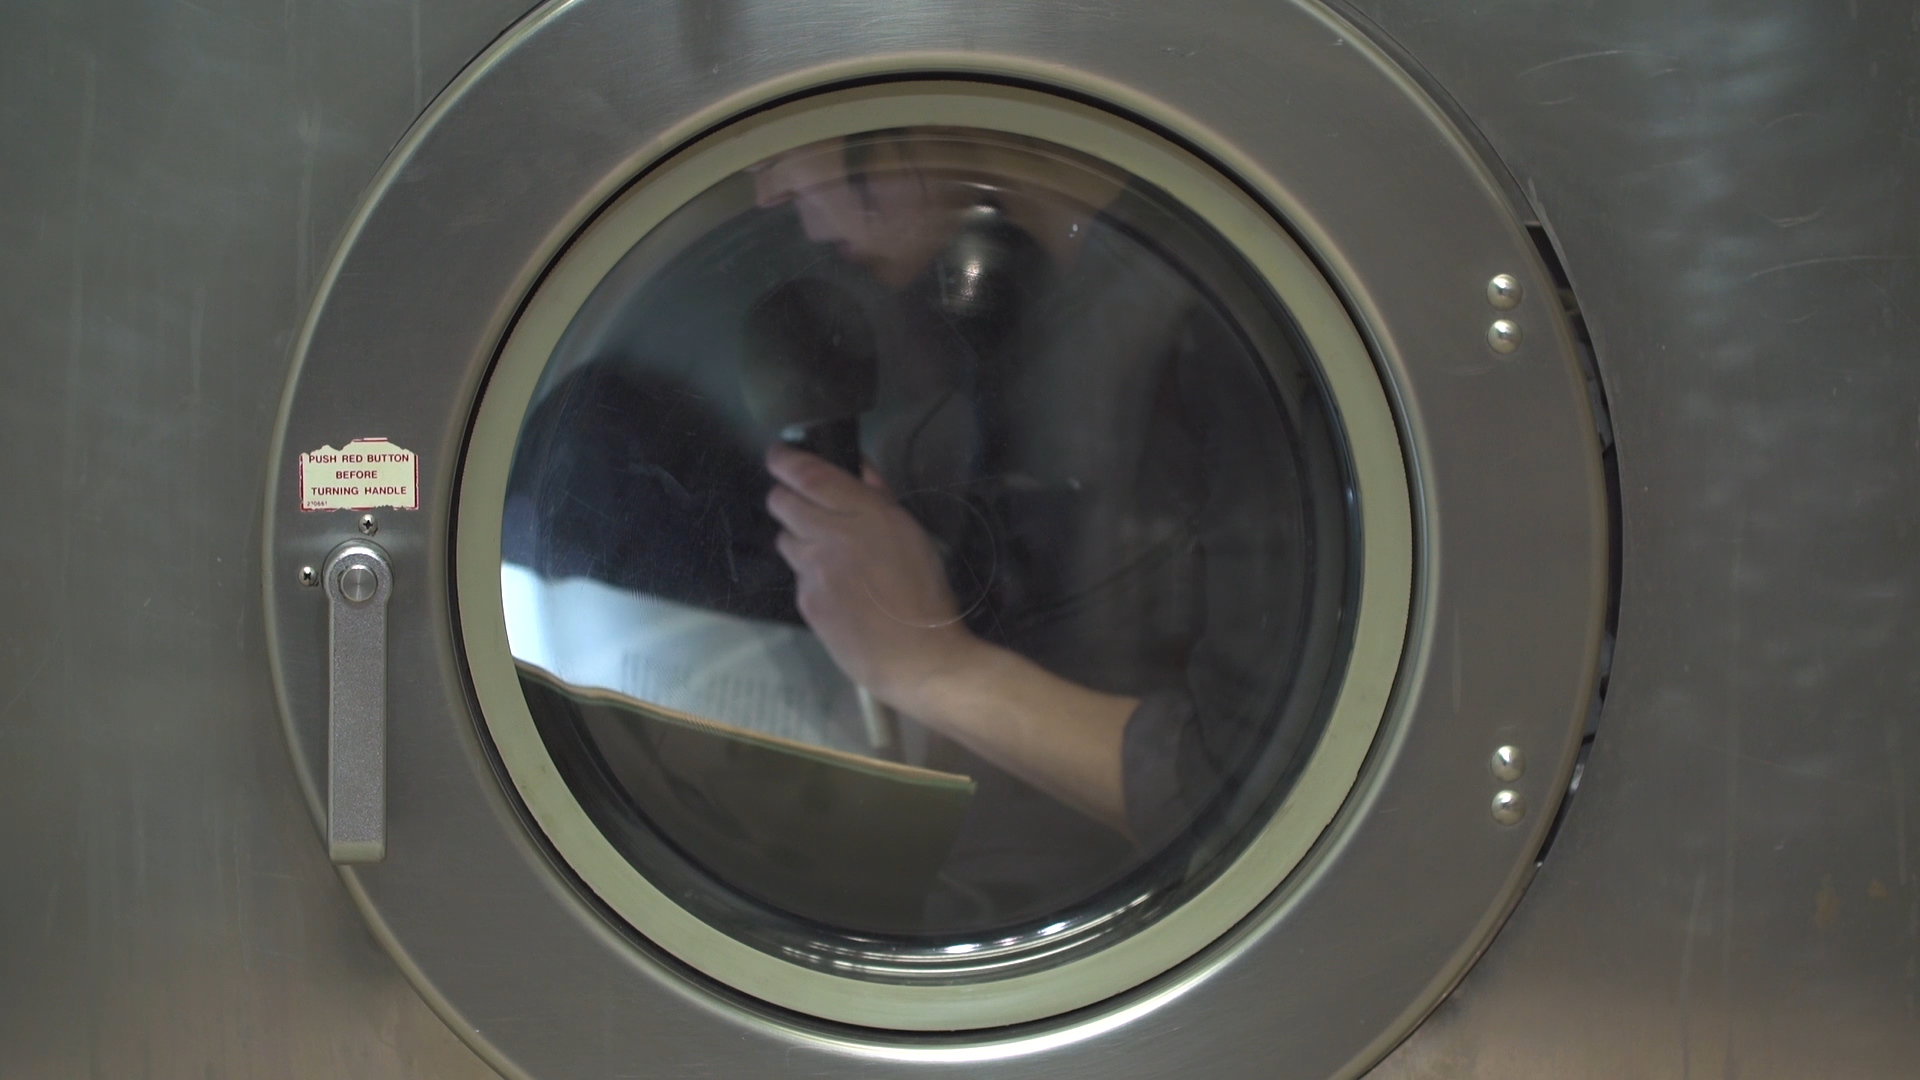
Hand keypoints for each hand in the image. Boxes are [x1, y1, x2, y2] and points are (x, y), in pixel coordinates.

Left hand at [765, 443, 982, 708]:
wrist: (915, 656)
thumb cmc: (925, 592)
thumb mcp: (912, 534)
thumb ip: (880, 498)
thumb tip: (860, 469)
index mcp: (864, 513)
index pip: (808, 475)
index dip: (785, 460)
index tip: (778, 454)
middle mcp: (830, 535)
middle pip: (781, 502)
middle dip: (785, 496)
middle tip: (800, 502)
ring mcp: (813, 570)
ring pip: (785, 539)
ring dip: (798, 537)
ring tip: (824, 551)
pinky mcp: (805, 600)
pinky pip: (798, 575)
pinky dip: (810, 574)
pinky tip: (837, 590)